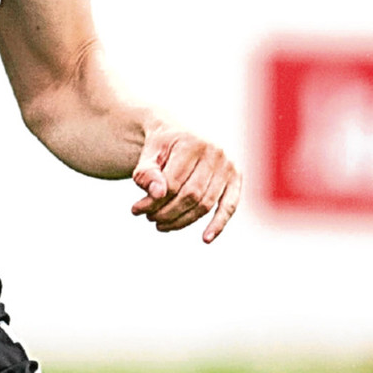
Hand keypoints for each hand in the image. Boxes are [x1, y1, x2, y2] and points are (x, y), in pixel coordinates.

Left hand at [131, 123, 242, 241]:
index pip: (173, 183)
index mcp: (192, 143)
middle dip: (166, 212)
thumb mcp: (148, 155)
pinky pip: (229, 206)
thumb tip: (158, 194)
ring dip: (182, 220)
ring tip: (161, 224)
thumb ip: (147, 172)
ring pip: (205, 205)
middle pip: (190, 196)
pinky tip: (206, 239)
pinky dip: (218, 224)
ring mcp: (228, 166)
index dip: (153, 202)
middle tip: (150, 218)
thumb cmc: (162, 147)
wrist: (179, 132)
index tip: (136, 210)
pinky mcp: (236, 178)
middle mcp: (215, 152)